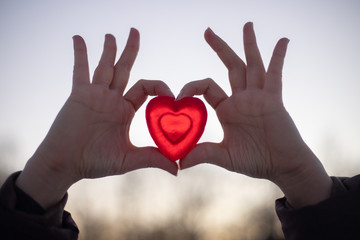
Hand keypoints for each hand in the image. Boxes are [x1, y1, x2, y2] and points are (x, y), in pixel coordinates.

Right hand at [16, 29, 177, 208]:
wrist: (66, 164)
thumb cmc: (96, 162)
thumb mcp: (129, 159)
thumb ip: (153, 159)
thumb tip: (178, 169)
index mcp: (125, 110)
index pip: (145, 88)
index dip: (159, 86)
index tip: (171, 94)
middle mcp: (112, 99)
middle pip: (124, 69)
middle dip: (130, 50)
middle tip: (135, 31)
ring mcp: (95, 95)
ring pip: (104, 66)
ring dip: (108, 49)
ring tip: (111, 34)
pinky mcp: (79, 95)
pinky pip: (80, 70)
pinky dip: (80, 54)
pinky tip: (78, 38)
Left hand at [178, 22, 331, 206]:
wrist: (282, 167)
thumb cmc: (255, 161)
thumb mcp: (225, 156)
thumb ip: (202, 154)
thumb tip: (178, 163)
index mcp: (227, 110)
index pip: (206, 88)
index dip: (191, 87)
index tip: (178, 96)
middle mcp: (241, 99)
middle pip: (230, 66)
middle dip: (219, 48)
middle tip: (207, 31)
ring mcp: (258, 97)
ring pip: (252, 64)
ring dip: (249, 44)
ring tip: (246, 24)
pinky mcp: (274, 99)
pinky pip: (276, 74)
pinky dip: (279, 57)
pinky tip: (283, 40)